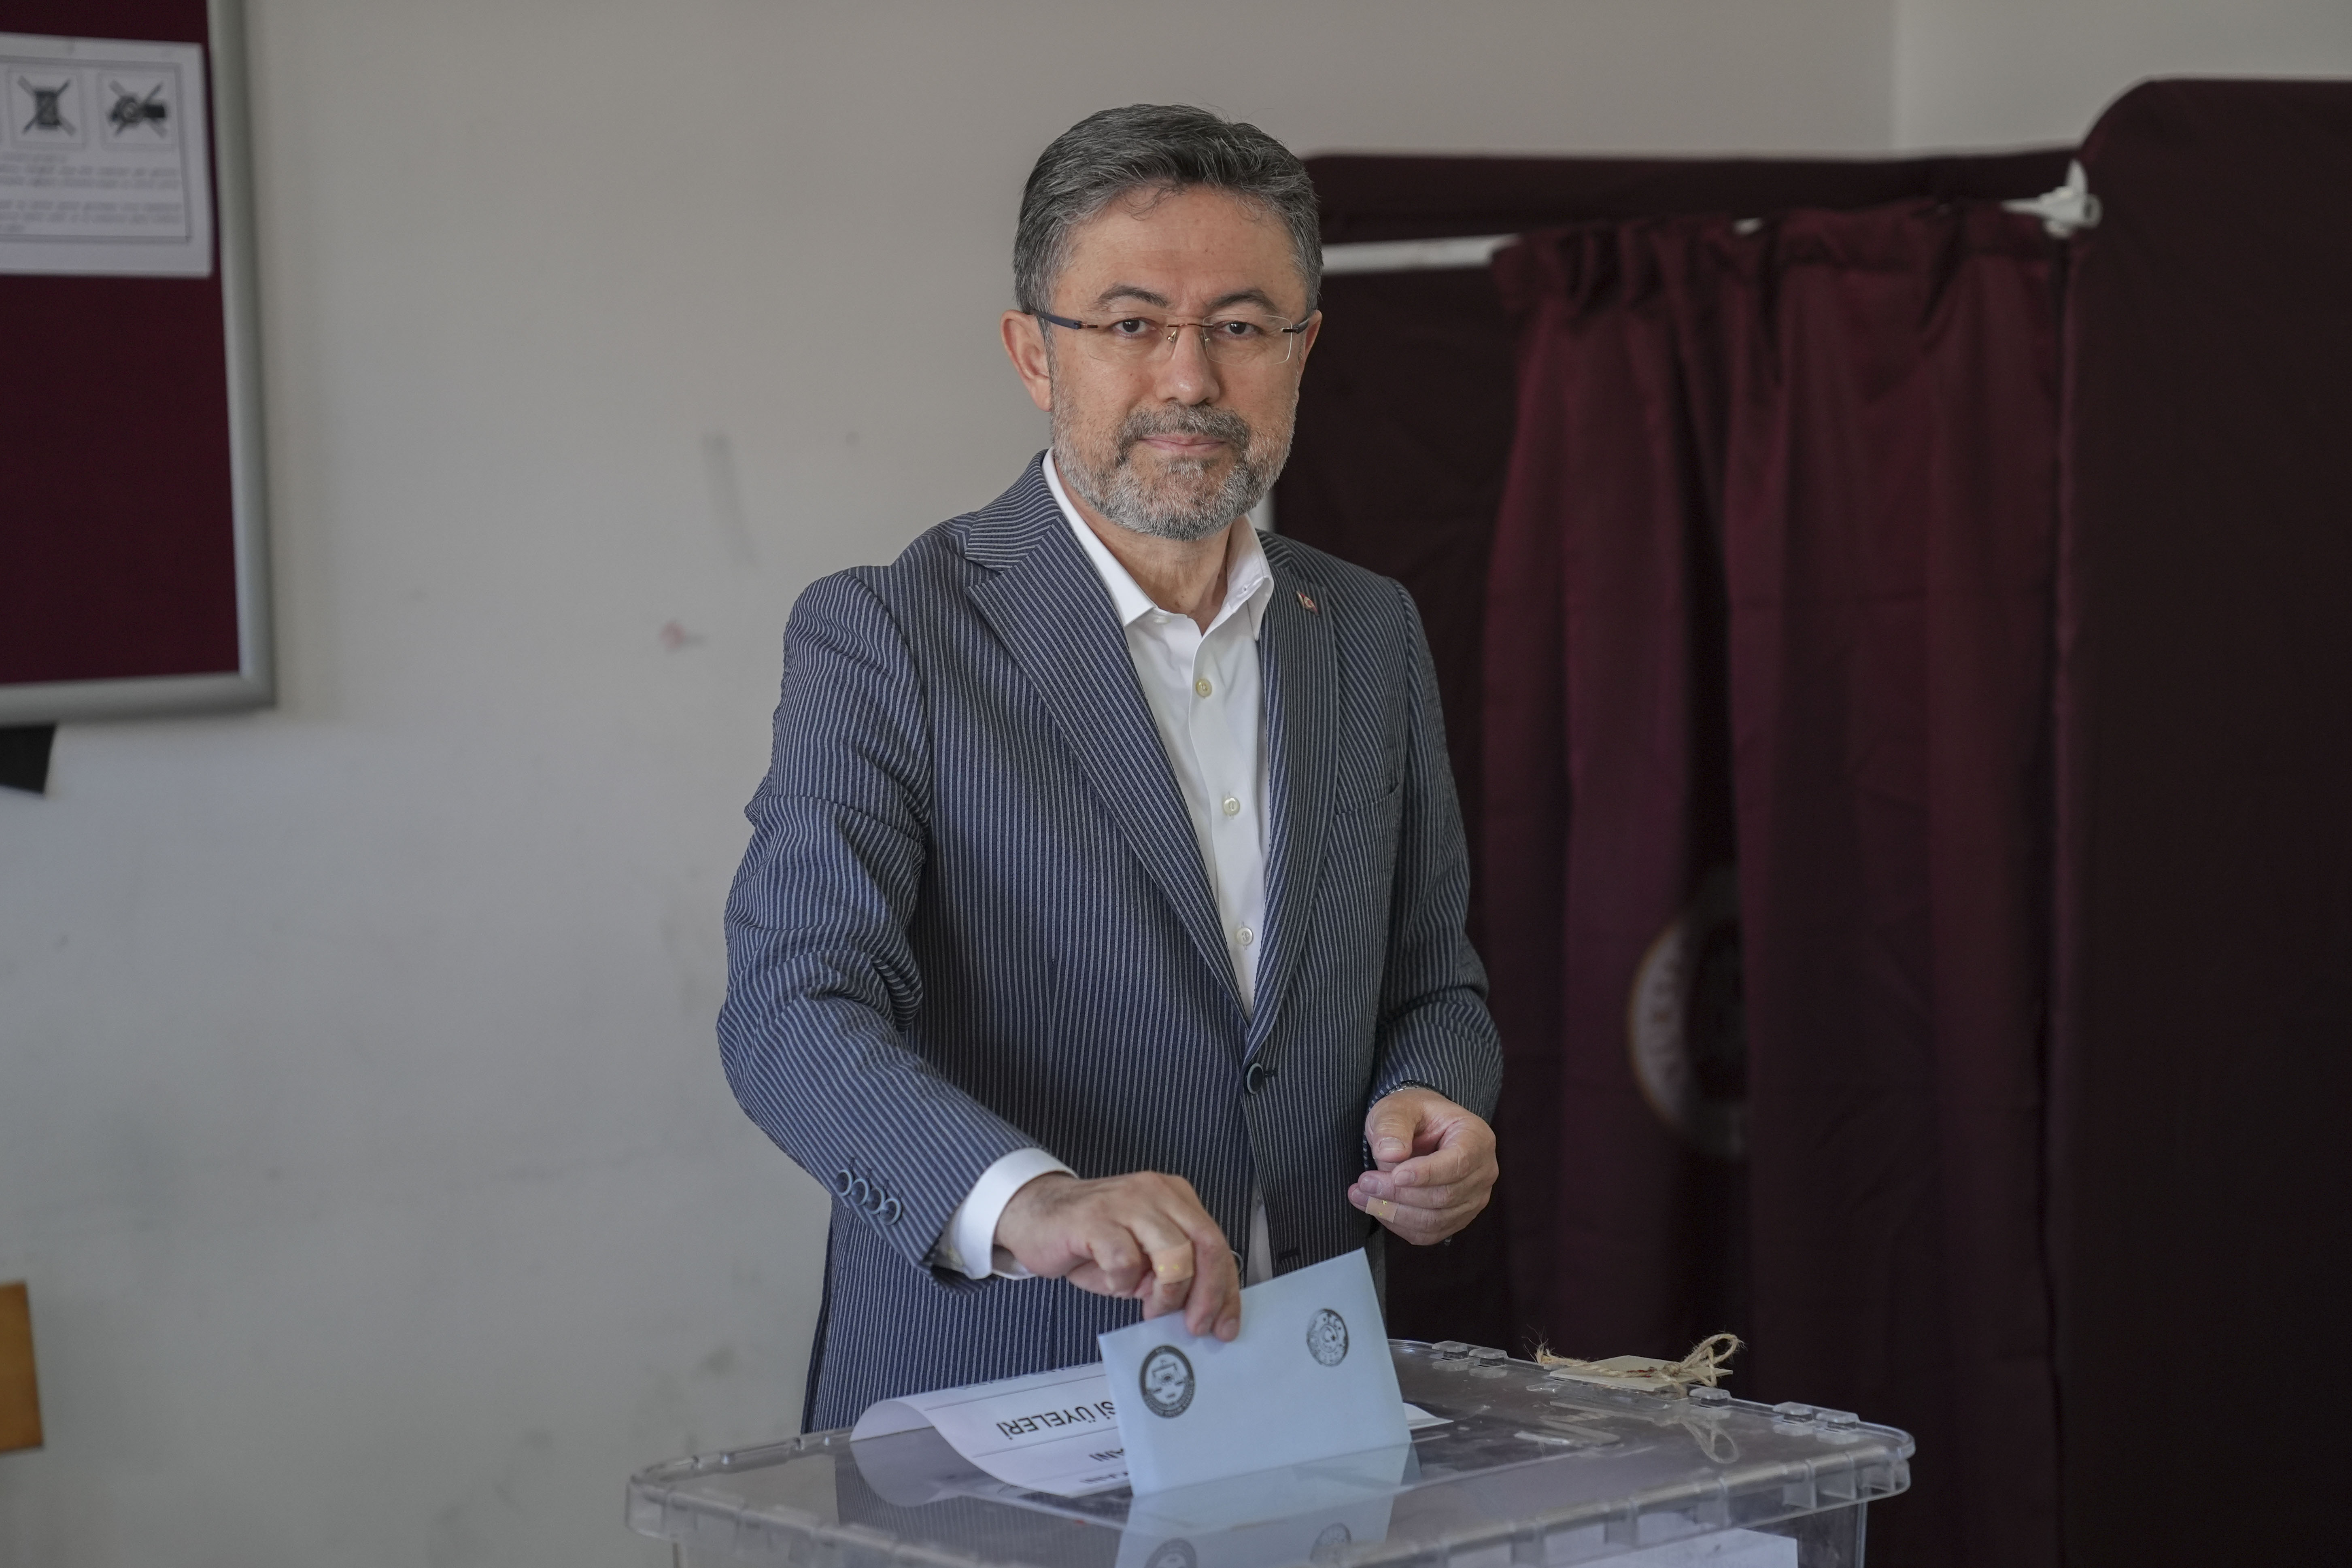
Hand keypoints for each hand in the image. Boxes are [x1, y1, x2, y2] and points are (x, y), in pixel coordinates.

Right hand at [995, 1171, 1241, 1340]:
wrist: (1034, 1214)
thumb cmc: (1090, 1237)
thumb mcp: (1141, 1255)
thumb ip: (1172, 1272)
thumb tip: (1198, 1309)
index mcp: (1174, 1198)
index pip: (1216, 1243)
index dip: (1226, 1289)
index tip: (1225, 1323)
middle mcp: (1156, 1193)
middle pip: (1206, 1245)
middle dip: (1207, 1294)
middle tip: (1194, 1324)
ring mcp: (1126, 1203)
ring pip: (1174, 1253)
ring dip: (1167, 1292)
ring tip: (1148, 1304)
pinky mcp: (1095, 1219)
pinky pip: (1125, 1261)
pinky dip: (1123, 1282)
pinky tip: (1112, 1281)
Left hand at [1347, 1087, 1496, 1245]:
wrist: (1420, 1129)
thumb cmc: (1413, 1115)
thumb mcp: (1397, 1107)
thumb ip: (1393, 1125)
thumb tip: (1390, 1154)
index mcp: (1476, 1137)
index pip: (1458, 1163)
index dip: (1426, 1174)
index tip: (1394, 1175)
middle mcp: (1483, 1171)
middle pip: (1445, 1196)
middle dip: (1399, 1194)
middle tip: (1365, 1183)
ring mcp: (1473, 1198)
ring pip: (1436, 1220)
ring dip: (1394, 1213)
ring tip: (1361, 1196)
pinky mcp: (1458, 1218)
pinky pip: (1430, 1234)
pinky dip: (1400, 1226)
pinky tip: (1377, 1208)